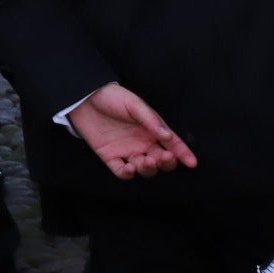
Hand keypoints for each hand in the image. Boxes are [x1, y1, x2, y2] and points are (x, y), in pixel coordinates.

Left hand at [70, 82, 195, 178]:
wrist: (82, 98)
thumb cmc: (110, 97)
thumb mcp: (133, 103)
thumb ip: (150, 120)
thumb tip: (168, 136)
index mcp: (152, 131)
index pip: (172, 144)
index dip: (183, 154)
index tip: (191, 163)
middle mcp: (143, 144)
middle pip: (161, 161)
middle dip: (166, 163)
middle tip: (163, 158)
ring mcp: (127, 152)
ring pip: (145, 169)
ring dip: (149, 169)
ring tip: (145, 161)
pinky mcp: (111, 157)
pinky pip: (122, 171)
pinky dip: (128, 174)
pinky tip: (130, 168)